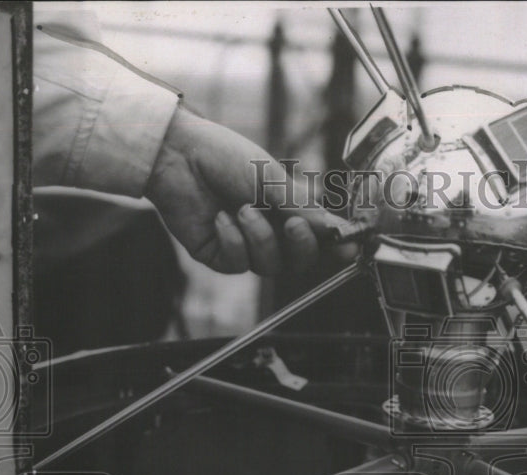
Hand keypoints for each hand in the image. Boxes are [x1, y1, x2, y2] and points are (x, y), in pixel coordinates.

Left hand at [145, 105, 346, 273]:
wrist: (177, 155)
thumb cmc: (225, 158)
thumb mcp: (271, 179)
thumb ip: (303, 207)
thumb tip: (336, 230)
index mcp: (288, 211)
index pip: (320, 239)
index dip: (336, 247)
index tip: (348, 247)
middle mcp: (270, 232)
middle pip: (300, 261)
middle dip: (301, 245)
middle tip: (291, 223)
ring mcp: (244, 247)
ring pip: (271, 267)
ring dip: (260, 238)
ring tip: (242, 208)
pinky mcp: (218, 256)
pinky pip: (238, 264)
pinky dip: (233, 240)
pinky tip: (219, 218)